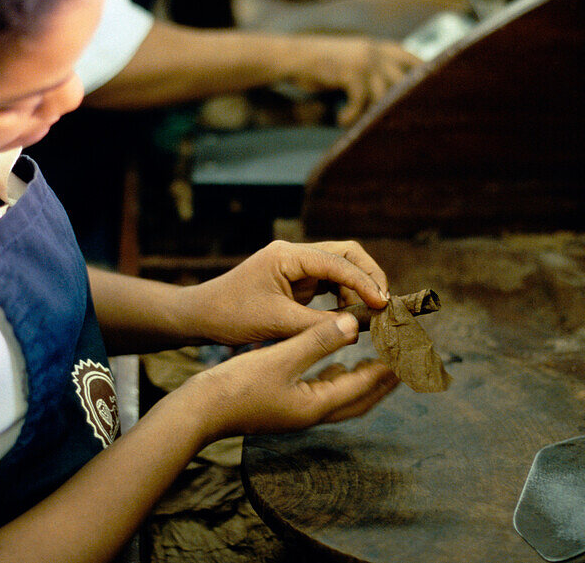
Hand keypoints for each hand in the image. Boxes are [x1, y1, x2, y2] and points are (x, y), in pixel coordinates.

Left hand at [174, 239, 388, 347]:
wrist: (201, 316)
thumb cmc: (231, 316)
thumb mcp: (276, 323)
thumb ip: (318, 325)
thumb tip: (358, 329)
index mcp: (288, 255)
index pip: (338, 261)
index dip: (364, 282)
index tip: (382, 305)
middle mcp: (295, 255)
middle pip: (346, 255)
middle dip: (368, 277)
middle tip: (383, 306)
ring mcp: (296, 267)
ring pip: (340, 269)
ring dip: (357, 290)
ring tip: (367, 318)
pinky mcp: (296, 282)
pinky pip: (329, 284)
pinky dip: (343, 298)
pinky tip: (349, 318)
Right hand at [179, 314, 398, 441]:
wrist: (200, 410)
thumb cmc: (238, 385)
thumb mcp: (281, 357)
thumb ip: (318, 339)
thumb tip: (353, 323)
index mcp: (316, 406)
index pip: (364, 385)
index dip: (388, 367)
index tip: (409, 352)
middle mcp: (312, 414)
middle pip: (361, 399)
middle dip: (383, 381)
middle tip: (405, 362)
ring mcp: (298, 413)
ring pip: (342, 396)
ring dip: (362, 380)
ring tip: (378, 360)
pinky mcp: (285, 406)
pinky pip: (323, 392)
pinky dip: (337, 377)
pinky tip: (333, 363)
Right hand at [283, 35, 422, 124]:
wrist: (294, 57)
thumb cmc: (322, 63)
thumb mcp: (353, 61)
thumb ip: (373, 69)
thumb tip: (391, 93)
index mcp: (378, 46)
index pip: (410, 57)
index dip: (422, 72)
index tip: (431, 90)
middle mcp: (375, 51)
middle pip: (403, 80)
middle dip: (402, 101)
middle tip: (401, 120)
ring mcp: (364, 61)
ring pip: (383, 94)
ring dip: (372, 113)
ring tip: (359, 123)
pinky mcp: (350, 72)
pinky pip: (360, 101)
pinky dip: (351, 115)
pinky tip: (341, 120)